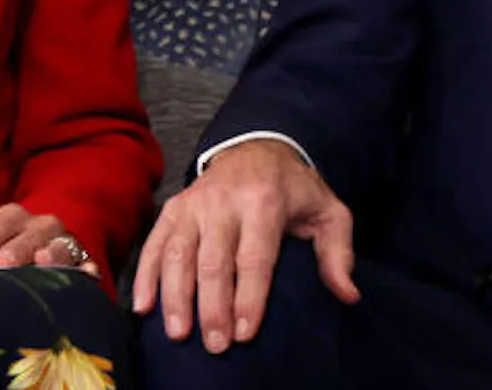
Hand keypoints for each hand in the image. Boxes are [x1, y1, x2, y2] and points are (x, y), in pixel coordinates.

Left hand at [0, 203, 99, 277]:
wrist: (44, 266)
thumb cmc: (3, 257)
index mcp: (13, 221)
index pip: (1, 221)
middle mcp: (41, 228)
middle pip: (34, 229)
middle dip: (19, 244)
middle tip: (6, 261)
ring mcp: (65, 245)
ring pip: (62, 243)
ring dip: (53, 252)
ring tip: (43, 262)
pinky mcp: (83, 265)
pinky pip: (88, 264)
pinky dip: (87, 269)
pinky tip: (87, 274)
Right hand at [132, 139, 358, 354]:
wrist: (257, 146)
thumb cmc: (294, 189)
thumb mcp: (328, 212)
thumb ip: (338, 253)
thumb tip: (347, 295)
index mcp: (265, 201)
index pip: (254, 257)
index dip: (248, 298)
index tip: (244, 333)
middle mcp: (225, 201)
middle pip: (214, 261)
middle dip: (212, 307)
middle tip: (215, 345)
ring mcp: (195, 203)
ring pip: (179, 254)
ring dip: (176, 297)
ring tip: (179, 333)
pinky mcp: (174, 208)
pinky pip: (156, 243)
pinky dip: (147, 276)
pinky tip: (144, 306)